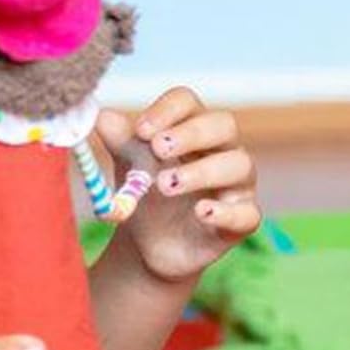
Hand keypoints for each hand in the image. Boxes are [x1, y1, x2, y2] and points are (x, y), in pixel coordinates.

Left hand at [97, 88, 261, 282]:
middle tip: (158, 149)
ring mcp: (237, 185)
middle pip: (223, 125)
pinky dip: (225, 211)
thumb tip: (102, 117)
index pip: (189, 103)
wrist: (150, 246)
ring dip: (202, 172)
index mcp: (193, 128)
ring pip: (239, 165)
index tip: (140, 130)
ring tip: (166, 185)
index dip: (167, 111)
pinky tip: (201, 212)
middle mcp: (223, 150)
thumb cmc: (147, 196)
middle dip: (191, 134)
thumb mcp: (129, 166)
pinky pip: (247, 213)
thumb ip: (118, 140)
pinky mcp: (243, 220)